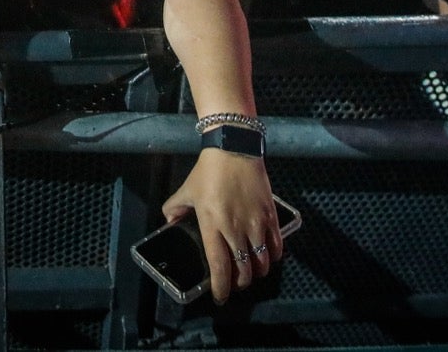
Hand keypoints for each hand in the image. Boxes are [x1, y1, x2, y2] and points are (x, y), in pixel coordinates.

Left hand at [162, 149, 280, 302]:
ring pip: (262, 262)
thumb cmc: (209, 171)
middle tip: (235, 283)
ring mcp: (256, 223)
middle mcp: (236, 229)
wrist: (234, 150)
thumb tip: (170, 223)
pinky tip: (268, 257)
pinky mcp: (270, 216)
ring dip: (257, 272)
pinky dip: (274, 257)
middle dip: (240, 283)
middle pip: (244, 270)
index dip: (221, 286)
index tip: (220, 296)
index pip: (219, 266)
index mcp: (212, 226)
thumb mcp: (187, 190)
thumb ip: (174, 209)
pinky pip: (277, 246)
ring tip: (251, 272)